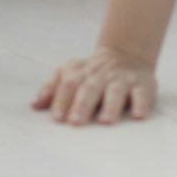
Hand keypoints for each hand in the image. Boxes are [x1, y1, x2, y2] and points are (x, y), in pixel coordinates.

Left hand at [32, 44, 156, 124]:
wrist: (126, 54)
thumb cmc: (92, 74)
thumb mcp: (70, 74)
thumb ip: (52, 89)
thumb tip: (34, 105)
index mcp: (80, 73)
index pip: (67, 84)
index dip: (61, 100)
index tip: (56, 118)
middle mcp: (100, 75)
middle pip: (89, 88)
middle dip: (81, 105)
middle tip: (75, 122)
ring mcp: (121, 79)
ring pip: (115, 91)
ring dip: (110, 106)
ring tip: (106, 121)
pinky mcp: (142, 84)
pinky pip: (142, 94)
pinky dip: (141, 104)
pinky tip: (138, 116)